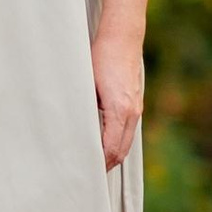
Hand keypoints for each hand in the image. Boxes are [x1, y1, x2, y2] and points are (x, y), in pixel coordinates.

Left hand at [92, 32, 144, 171]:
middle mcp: (132, 113)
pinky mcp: (135, 102)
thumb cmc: (101, 55)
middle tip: (86, 175)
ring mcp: (136, 108)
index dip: (98, 164)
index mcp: (120, 111)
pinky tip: (103, 142)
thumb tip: (75, 131)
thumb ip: (86, 109)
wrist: (123, 35)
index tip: (83, 173)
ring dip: (112, 154)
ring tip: (93, 163)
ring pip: (126, 142)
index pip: (111, 150)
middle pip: (121, 151)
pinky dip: (117, 141)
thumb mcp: (87, 83)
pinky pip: (128, 130)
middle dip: (105, 165)